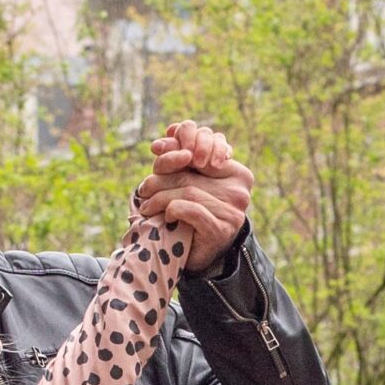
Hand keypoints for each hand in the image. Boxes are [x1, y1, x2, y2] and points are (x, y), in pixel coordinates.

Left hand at [133, 120, 251, 272]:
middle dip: (161, 178)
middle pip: (191, 173)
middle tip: (144, 188)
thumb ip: (185, 157)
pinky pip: (191, 210)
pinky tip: (166, 216)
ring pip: (188, 192)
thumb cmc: (193, 214)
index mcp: (238, 173)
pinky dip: (173, 210)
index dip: (177, 146)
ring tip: (147, 206)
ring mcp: (233, 211)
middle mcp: (240, 190)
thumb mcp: (191, 182)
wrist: (201, 255)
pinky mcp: (221, 230)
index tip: (155, 150)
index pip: (206, 148)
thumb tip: (169, 130)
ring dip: (160, 198)